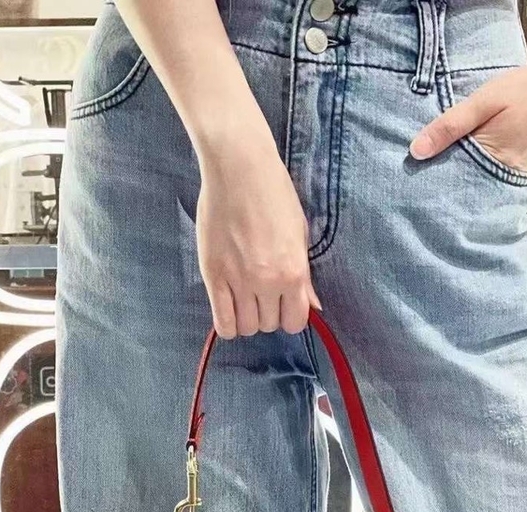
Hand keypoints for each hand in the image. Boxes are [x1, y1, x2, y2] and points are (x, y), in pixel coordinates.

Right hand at [195, 126, 320, 338]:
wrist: (239, 169)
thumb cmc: (274, 195)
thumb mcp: (299, 235)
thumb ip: (305, 277)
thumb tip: (313, 306)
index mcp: (294, 273)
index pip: (295, 322)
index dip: (290, 316)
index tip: (283, 305)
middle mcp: (268, 282)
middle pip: (269, 325)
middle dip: (267, 313)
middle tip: (261, 293)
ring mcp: (238, 281)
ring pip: (246, 327)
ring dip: (247, 317)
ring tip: (244, 298)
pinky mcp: (213, 275)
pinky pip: (222, 321)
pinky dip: (227, 323)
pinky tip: (228, 309)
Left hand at [409, 55, 526, 174]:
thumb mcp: (485, 100)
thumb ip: (451, 125)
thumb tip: (416, 151)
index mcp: (494, 162)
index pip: (453, 182)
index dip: (434, 180)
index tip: (416, 180)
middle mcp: (507, 178)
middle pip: (468, 189)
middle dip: (449, 184)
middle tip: (424, 180)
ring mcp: (519, 178)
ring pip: (483, 185)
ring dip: (467, 180)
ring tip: (447, 172)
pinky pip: (497, 180)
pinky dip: (484, 174)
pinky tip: (474, 165)